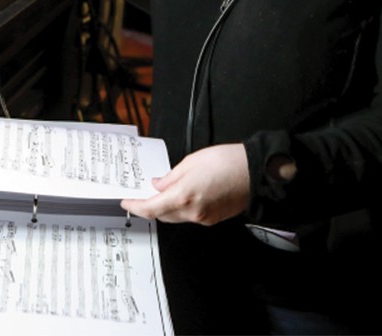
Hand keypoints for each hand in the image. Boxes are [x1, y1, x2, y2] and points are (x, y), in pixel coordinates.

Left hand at [120, 143, 249, 224]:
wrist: (254, 171)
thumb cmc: (226, 162)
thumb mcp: (190, 162)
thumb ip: (170, 177)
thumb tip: (158, 185)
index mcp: (183, 196)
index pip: (150, 208)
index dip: (135, 207)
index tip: (127, 202)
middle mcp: (192, 212)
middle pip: (162, 215)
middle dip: (152, 205)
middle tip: (145, 193)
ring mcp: (204, 218)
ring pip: (177, 217)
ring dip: (168, 206)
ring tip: (167, 190)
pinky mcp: (213, 219)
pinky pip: (191, 217)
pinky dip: (183, 207)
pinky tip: (187, 194)